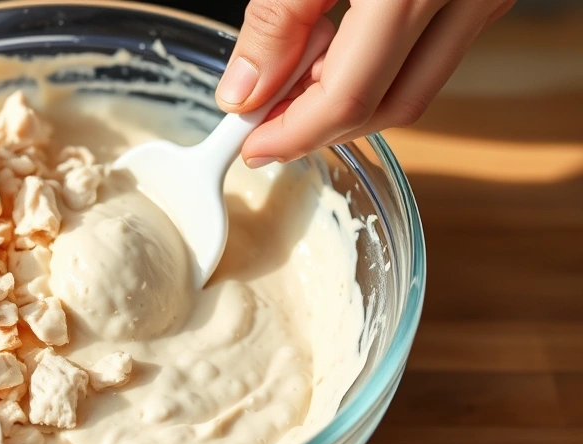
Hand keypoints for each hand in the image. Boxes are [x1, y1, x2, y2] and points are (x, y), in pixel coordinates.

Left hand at [216, 0, 515, 167]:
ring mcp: (484, 0)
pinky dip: (379, 70)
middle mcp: (466, 0)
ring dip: (349, 102)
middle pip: (391, 107)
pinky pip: (431, 56)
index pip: (351, 97)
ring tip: (292, 83)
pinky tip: (335, 50)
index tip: (250, 146)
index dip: (294, 133)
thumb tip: (244, 93)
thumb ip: (276, 21)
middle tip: (265, 127)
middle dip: (321, 129)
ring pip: (415, 88)